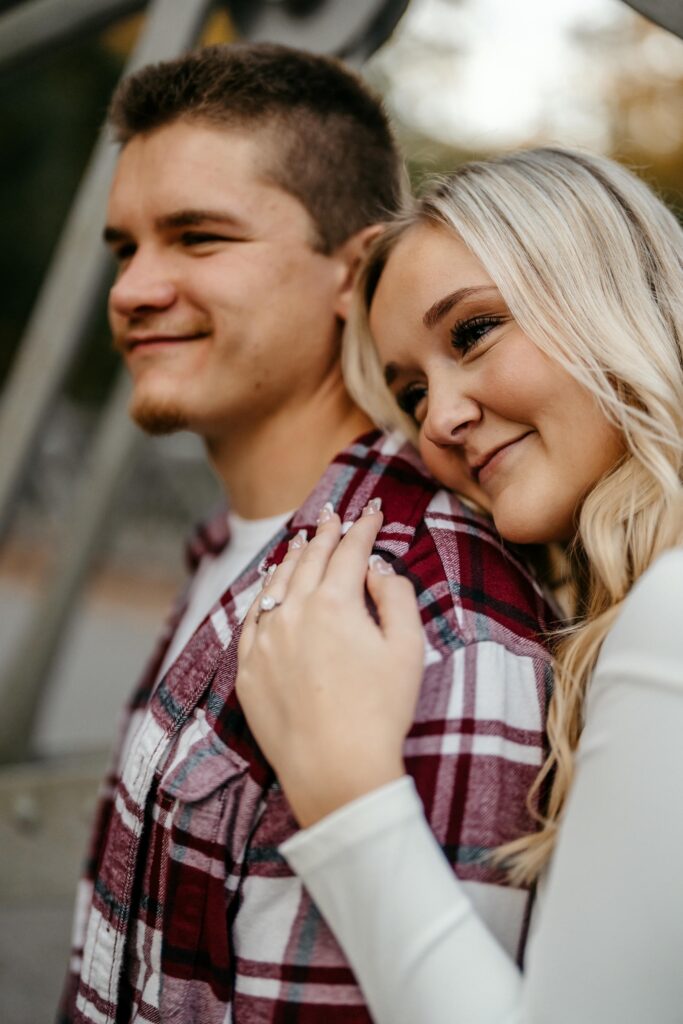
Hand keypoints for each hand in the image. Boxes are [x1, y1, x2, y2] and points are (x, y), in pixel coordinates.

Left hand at [236, 500, 423, 827]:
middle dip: (325, 534)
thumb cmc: (381, 712)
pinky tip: (269, 587)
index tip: (373, 512)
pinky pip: (252, 618)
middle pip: (310, 561)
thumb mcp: (407, 649)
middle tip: (333, 514)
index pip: (349, 552)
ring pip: (276, 584)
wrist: (336, 769)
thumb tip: (377, 568)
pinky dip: (263, 594)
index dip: (363, 528)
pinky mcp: (247, 669)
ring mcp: (264, 640)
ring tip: (301, 541)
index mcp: (335, 603)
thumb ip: (396, 597)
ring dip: (292, 558)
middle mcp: (293, 612)